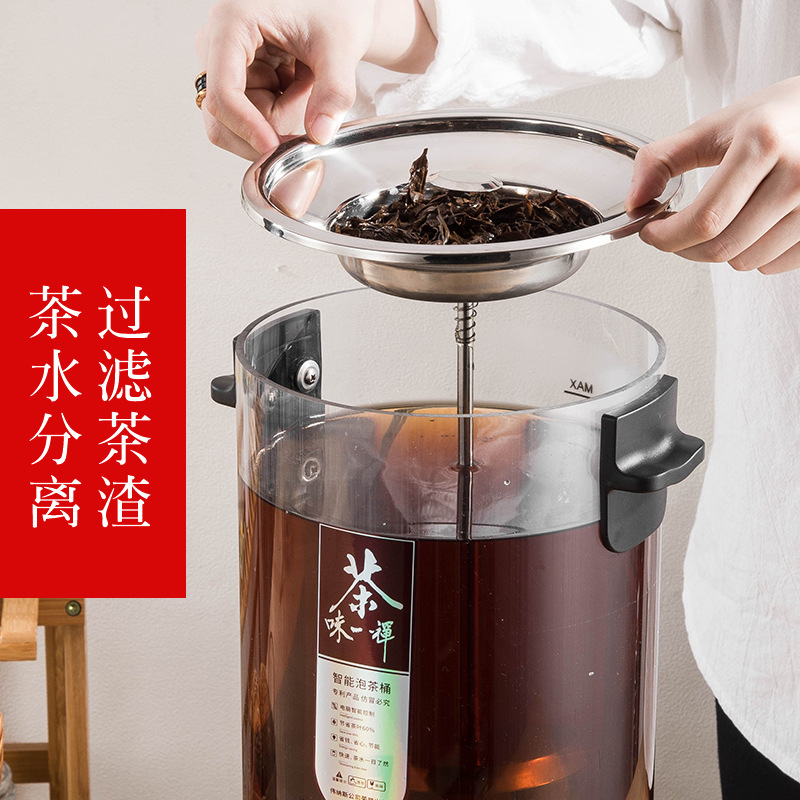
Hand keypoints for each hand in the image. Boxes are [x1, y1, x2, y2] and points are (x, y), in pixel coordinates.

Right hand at [196, 0, 435, 159]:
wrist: (337, 5)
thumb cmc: (332, 6)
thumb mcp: (340, 46)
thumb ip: (334, 91)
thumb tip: (320, 134)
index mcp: (233, 22)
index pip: (223, 92)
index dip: (246, 127)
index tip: (274, 147)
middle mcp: (217, 43)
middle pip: (223, 115)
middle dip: (266, 125)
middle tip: (305, 101)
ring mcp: (223, 63)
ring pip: (237, 123)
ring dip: (276, 119)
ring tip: (302, 83)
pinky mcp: (235, 79)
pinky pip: (250, 118)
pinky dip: (278, 114)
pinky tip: (293, 86)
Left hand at [626, 76, 799, 273]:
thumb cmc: (774, 119)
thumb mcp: (716, 126)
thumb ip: (664, 159)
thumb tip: (635, 200)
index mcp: (763, 142)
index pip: (705, 219)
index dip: (667, 237)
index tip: (652, 232)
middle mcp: (798, 173)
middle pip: (722, 247)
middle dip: (685, 247)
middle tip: (676, 231)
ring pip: (746, 262)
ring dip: (721, 250)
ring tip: (723, 220)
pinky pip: (773, 265)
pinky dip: (752, 253)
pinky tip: (752, 225)